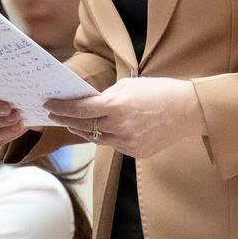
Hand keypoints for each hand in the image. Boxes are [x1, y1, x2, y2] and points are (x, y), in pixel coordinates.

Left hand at [46, 77, 203, 158]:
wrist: (189, 110)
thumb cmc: (160, 91)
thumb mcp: (129, 85)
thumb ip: (106, 96)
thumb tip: (86, 102)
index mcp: (117, 106)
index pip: (80, 109)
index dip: (61, 107)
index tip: (48, 105)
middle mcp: (120, 127)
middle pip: (83, 126)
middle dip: (67, 119)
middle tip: (54, 114)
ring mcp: (128, 143)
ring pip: (96, 138)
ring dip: (84, 129)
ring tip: (73, 122)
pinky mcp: (136, 152)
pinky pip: (113, 144)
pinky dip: (106, 136)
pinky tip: (102, 129)